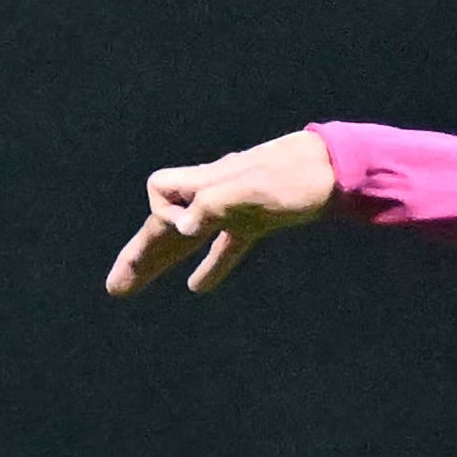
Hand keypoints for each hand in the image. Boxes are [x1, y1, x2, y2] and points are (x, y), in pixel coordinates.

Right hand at [105, 130, 339, 297]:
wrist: (341, 168)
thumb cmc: (298, 175)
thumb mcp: (254, 188)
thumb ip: (215, 204)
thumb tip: (182, 227)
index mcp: (208, 182)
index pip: (160, 192)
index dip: (163, 214)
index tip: (188, 229)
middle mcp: (215, 194)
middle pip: (165, 226)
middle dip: (140, 256)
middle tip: (114, 289)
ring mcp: (235, 208)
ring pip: (188, 238)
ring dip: (164, 262)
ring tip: (135, 286)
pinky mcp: (257, 220)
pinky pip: (223, 245)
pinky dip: (210, 265)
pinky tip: (198, 286)